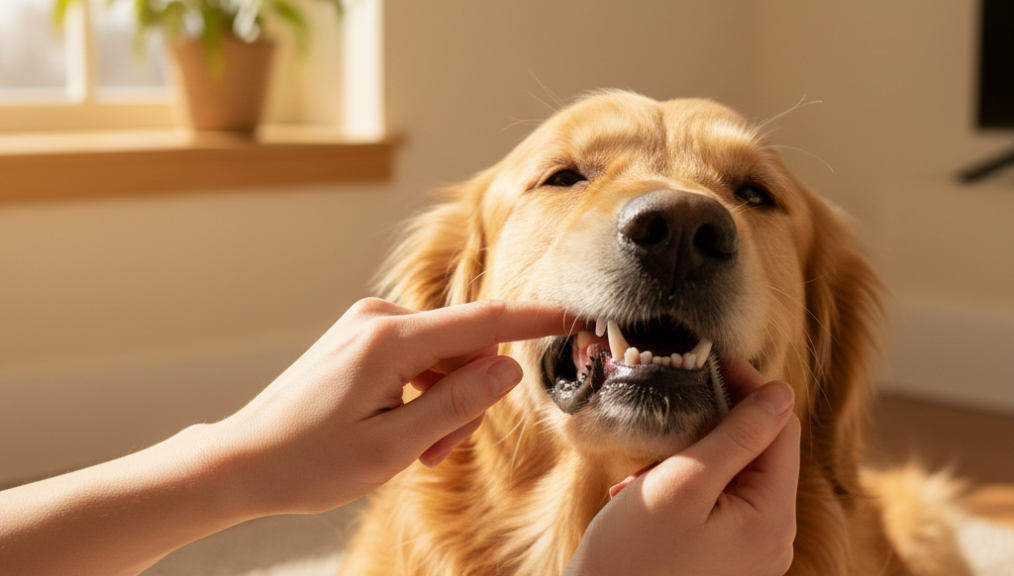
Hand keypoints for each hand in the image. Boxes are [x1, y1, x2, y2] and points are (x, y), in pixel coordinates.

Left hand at [213, 298, 578, 515]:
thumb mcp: (393, 446)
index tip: (573, 315)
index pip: (483, 320)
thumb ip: (457, 404)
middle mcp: (379, 319)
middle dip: (467, 398)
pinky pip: (418, 358)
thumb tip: (508, 368)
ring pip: (443, 357)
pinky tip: (400, 430)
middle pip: (464, 346)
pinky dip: (423, 393)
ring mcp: (367, 326)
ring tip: (413, 450)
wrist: (242, 461)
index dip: (534, 319)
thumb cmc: (309, 461)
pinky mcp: (361, 339)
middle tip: (438, 453)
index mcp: (389, 341)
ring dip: (444, 403)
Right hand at [564, 358, 800, 575]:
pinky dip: (687, 482)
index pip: (781, 430)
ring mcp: (751, 549)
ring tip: (648, 467)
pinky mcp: (726, 554)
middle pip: (761, 452)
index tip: (710, 363)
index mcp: (772, 520)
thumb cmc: (633, 553)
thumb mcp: (684, 482)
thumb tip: (781, 392)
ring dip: (694, 454)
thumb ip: (738, 435)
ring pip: (736, 473)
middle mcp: (773, 538)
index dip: (750, 389)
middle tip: (671, 412)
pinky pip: (720, 499)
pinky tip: (646, 490)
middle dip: (716, 425)